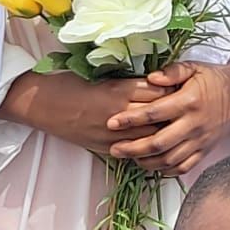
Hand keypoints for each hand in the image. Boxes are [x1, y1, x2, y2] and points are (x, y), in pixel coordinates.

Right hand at [0, 70, 172, 157]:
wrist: (42, 104)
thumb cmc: (69, 84)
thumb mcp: (102, 78)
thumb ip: (129, 85)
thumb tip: (158, 86)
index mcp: (119, 90)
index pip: (159, 93)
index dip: (174, 92)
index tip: (184, 90)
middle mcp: (119, 113)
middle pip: (159, 117)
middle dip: (175, 115)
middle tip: (188, 112)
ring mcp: (112, 134)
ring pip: (150, 138)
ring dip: (164, 134)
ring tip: (177, 130)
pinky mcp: (106, 148)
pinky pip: (134, 152)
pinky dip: (147, 149)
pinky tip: (157, 146)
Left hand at [106, 60, 229, 176]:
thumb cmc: (214, 78)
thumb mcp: (194, 67)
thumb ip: (172, 71)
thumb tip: (150, 78)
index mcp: (189, 102)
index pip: (154, 113)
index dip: (131, 119)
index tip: (112, 122)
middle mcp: (194, 124)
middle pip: (159, 143)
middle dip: (133, 148)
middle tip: (115, 149)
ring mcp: (200, 140)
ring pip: (170, 159)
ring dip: (147, 162)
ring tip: (130, 158)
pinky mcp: (205, 149)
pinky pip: (185, 166)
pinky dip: (167, 170)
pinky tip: (153, 166)